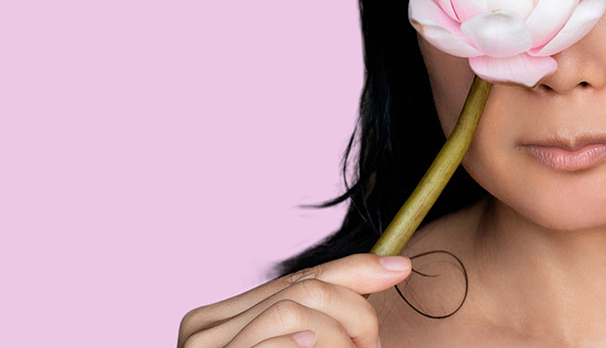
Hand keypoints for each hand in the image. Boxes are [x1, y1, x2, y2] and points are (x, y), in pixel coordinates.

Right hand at [178, 253, 412, 347]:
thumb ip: (329, 314)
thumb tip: (395, 265)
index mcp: (222, 319)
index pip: (299, 279)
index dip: (354, 273)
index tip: (399, 270)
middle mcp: (205, 330)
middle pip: (302, 290)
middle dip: (352, 311)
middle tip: (371, 344)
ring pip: (294, 311)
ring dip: (337, 335)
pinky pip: (273, 345)